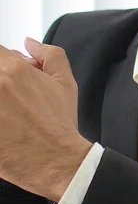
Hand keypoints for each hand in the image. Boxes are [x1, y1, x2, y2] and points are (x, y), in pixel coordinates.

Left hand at [0, 39, 91, 199]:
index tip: (9, 81)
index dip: (3, 63)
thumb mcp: (65, 83)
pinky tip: (3, 124)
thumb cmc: (59, 125)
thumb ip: (50, 55)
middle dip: (0, 83)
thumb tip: (29, 42)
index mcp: (14, 70)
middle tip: (10, 100)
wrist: (55, 161)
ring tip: (7, 113)